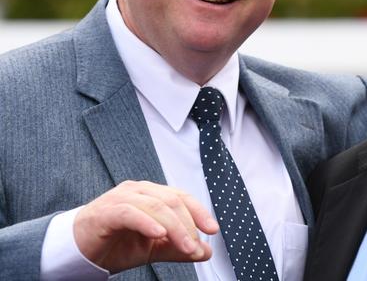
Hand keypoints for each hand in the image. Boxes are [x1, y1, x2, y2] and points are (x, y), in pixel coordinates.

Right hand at [74, 180, 218, 272]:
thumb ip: (177, 248)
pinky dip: (147, 223)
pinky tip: (158, 234)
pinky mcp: (106, 211)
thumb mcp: (152, 248)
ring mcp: (121, 198)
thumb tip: (206, 251)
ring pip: (156, 206)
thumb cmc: (114, 244)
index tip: (213, 230)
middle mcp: (139, 191)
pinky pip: (130, 212)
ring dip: (174, 228)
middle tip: (197, 247)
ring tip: (186, 246)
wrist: (78, 250)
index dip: (199, 212)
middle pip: (172, 201)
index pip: (182, 197)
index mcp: (151, 194)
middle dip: (189, 224)